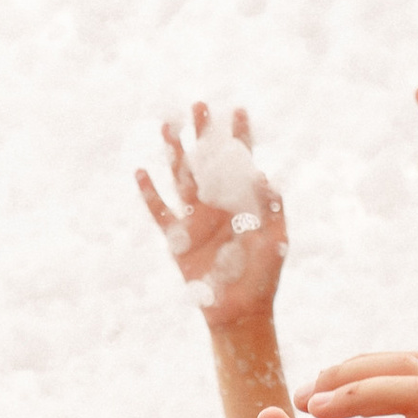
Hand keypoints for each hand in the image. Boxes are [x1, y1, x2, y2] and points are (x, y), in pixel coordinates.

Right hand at [136, 107, 287, 327]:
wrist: (240, 311)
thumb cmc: (263, 277)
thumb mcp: (276, 240)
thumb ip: (272, 208)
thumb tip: (264, 174)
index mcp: (242, 202)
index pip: (242, 161)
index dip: (240, 136)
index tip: (237, 110)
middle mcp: (217, 204)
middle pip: (207, 161)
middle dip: (203, 134)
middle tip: (198, 105)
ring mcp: (195, 219)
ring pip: (181, 177)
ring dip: (174, 153)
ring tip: (167, 126)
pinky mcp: (177, 240)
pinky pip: (159, 212)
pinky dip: (149, 194)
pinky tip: (141, 172)